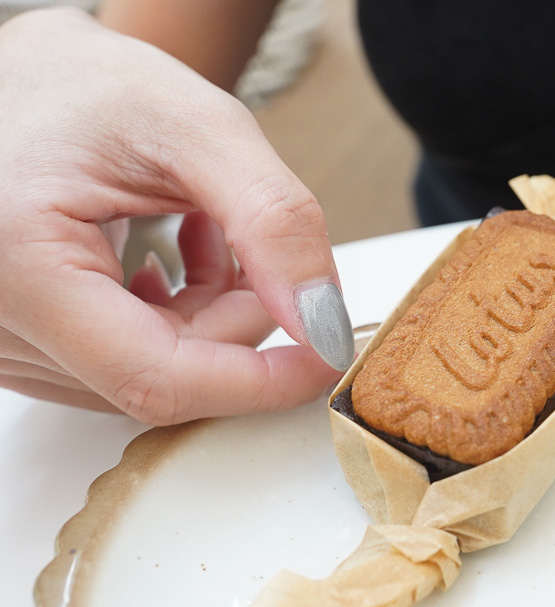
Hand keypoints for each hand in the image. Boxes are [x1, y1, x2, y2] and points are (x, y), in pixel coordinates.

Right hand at [0, 8, 352, 422]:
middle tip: (249, 236)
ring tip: (207, 231)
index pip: (156, 379)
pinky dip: (184, 319)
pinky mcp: (33, 345)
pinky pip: (136, 364)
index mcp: (17, 267)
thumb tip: (322, 321)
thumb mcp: (198, 128)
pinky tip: (184, 257)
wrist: (29, 81)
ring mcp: (8, 344)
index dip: (259, 381)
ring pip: (161, 376)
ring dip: (213, 315)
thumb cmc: (88, 87)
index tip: (326, 355)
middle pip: (168, 378)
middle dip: (239, 318)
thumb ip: (273, 221)